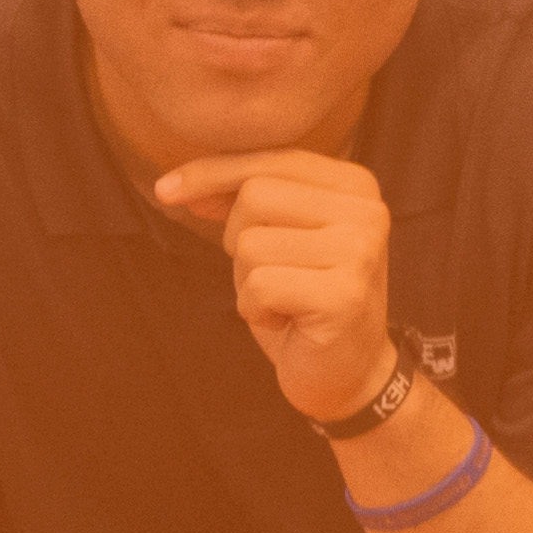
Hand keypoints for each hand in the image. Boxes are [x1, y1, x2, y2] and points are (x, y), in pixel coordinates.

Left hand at [154, 149, 399, 423]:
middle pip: (255, 195)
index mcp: (355, 185)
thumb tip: (177, 185)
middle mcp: (367, 211)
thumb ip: (244, 200)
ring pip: (251, 244)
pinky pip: (259, 286)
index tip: (165, 190)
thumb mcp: (277, 236)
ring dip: (249, 282)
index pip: (271, 160)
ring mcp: (360, 252)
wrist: (350, 373)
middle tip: (272, 274)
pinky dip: (257, 309)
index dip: (212, 173)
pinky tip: (288, 322)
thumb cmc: (305, 300)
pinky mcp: (344, 295)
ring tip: (284, 300)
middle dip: (239, 239)